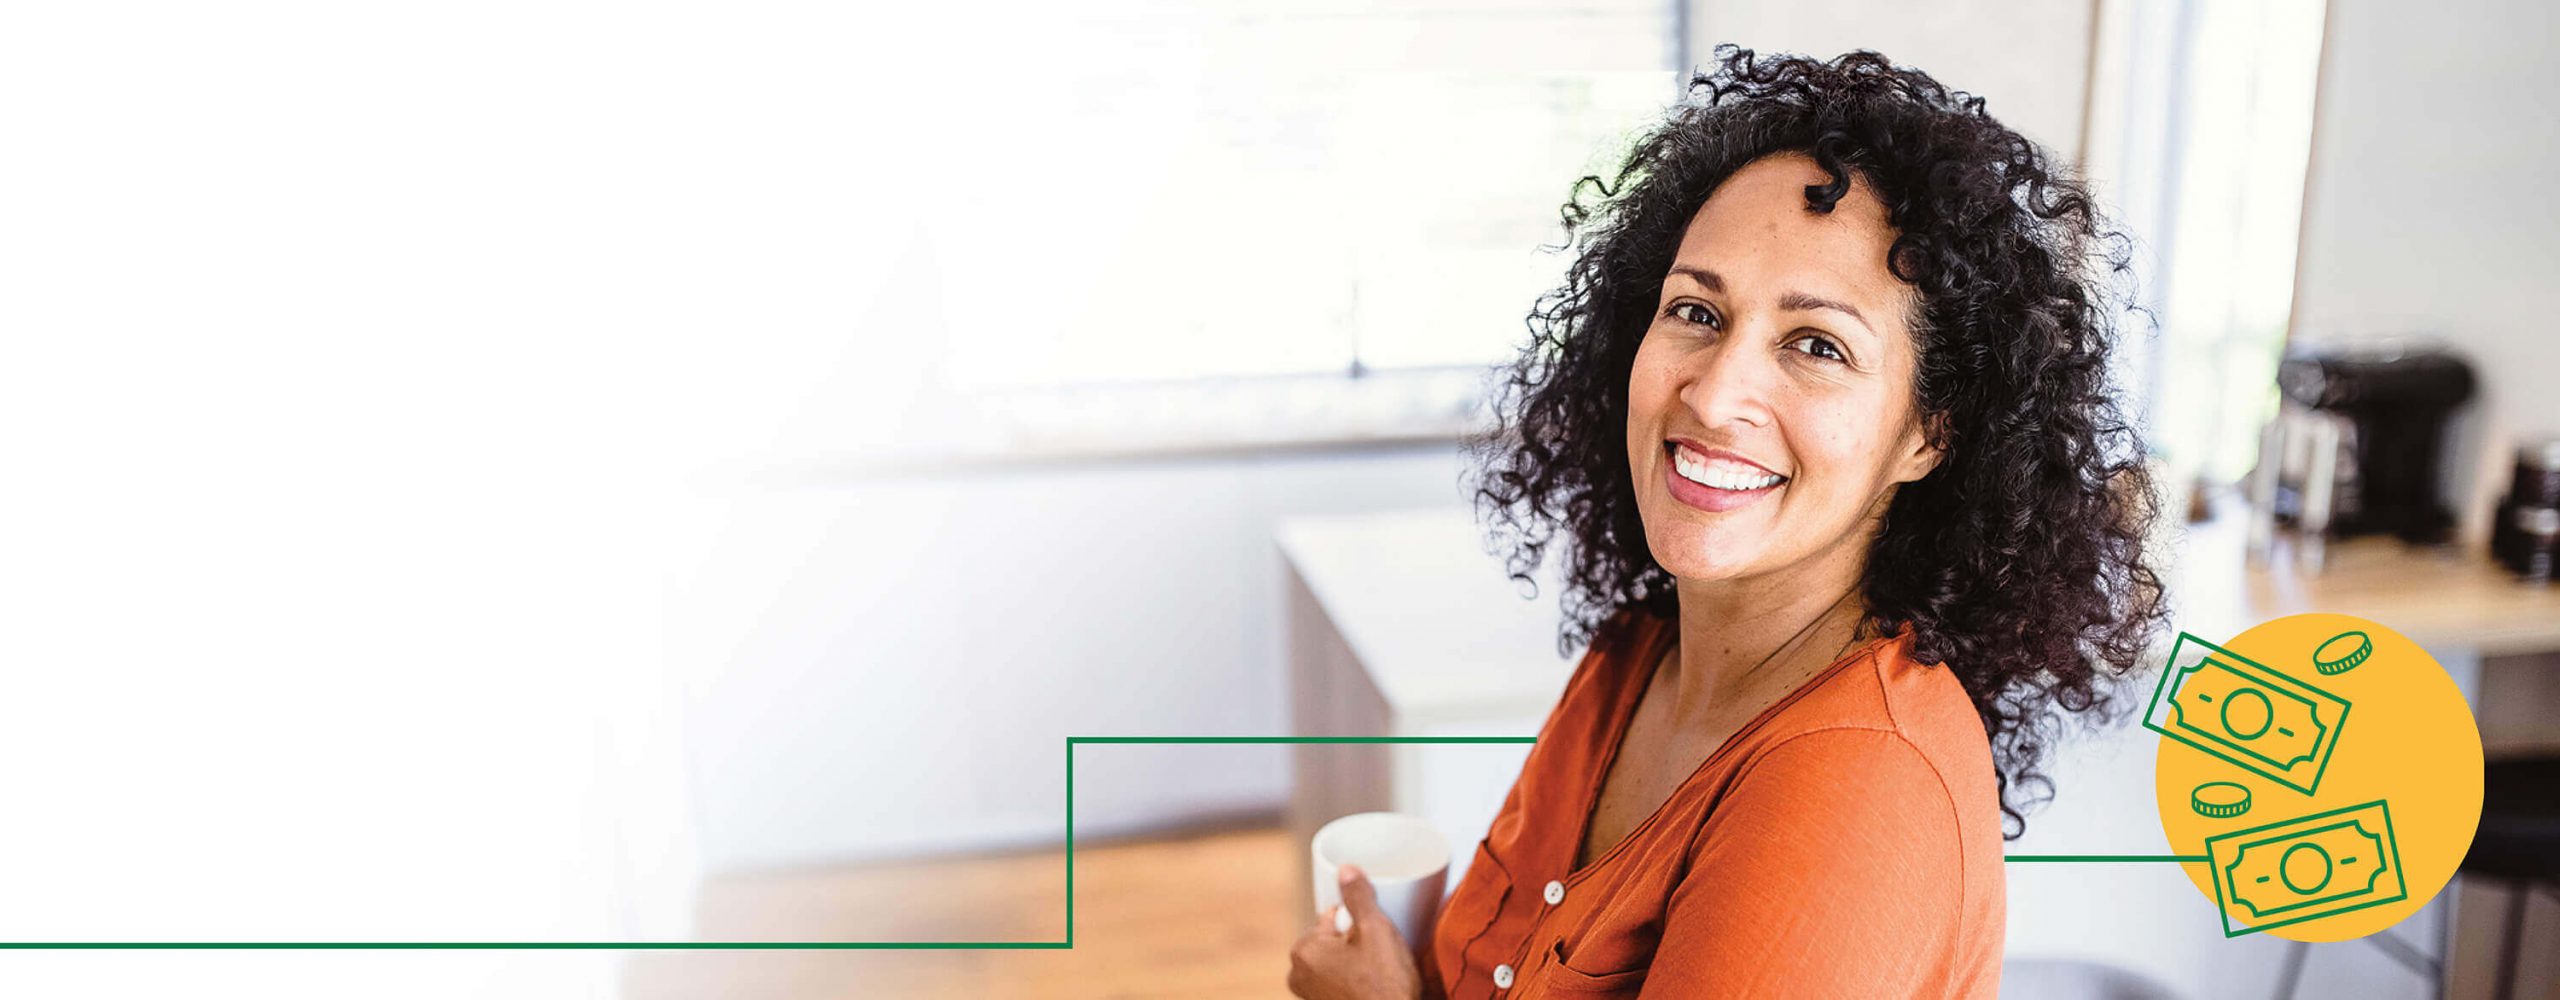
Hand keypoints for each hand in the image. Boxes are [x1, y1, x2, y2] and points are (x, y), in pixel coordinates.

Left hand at [1287, 863, 1422, 999]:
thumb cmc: (1383, 985)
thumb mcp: (1375, 931)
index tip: (1375, 937)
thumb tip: (1346, 868)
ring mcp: (1308, 996)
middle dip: (1355, 943)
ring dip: (1355, 963)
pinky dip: (1353, 983)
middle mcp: (1298, 974)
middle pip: (1333, 940)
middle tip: (1380, 957)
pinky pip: (1337, 984)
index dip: (1358, 922)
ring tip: (1379, 974)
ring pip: (1336, 962)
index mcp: (1304, 949)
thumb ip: (1358, 896)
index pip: (1332, 917)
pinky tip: (1372, 988)